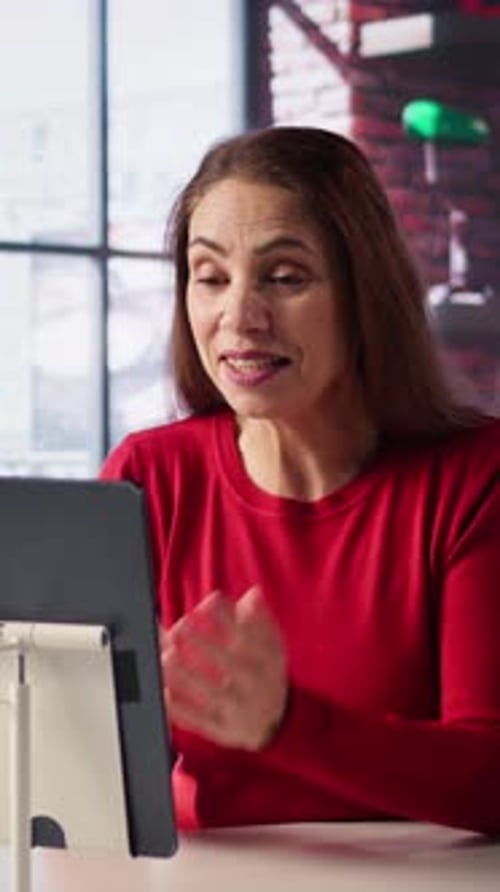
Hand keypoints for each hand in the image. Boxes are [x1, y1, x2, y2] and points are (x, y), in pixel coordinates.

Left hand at [159, 586, 287, 750]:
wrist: (278, 726)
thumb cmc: (267, 676)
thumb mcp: (272, 649)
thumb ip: (261, 622)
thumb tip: (253, 595)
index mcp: (269, 664)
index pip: (250, 637)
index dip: (229, 617)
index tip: (209, 601)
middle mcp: (255, 688)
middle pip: (229, 664)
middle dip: (204, 643)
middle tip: (182, 625)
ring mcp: (237, 710)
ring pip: (210, 693)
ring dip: (186, 675)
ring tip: (167, 656)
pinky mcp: (221, 731)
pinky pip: (198, 722)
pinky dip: (180, 710)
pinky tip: (164, 693)